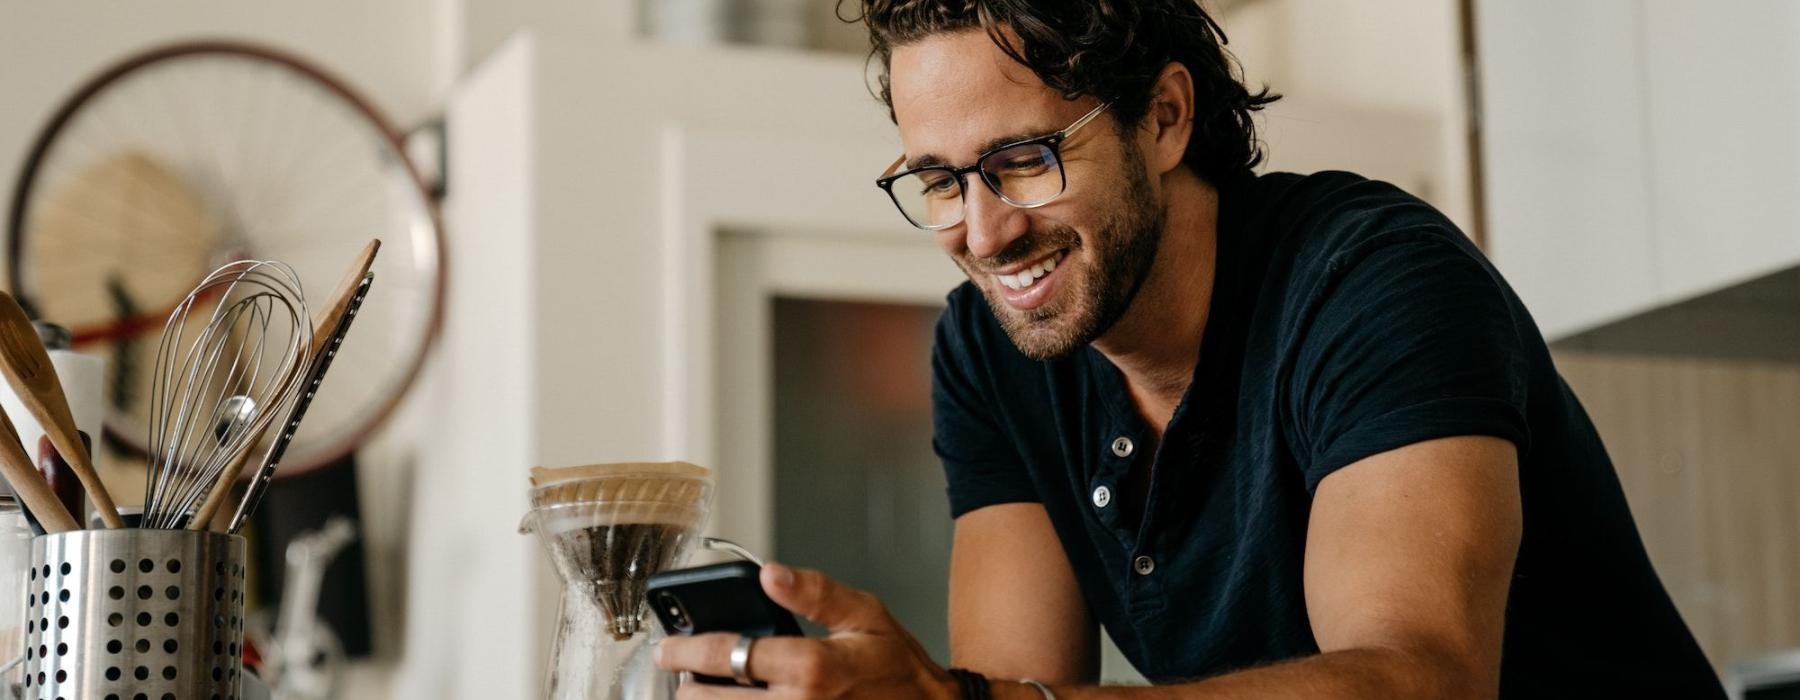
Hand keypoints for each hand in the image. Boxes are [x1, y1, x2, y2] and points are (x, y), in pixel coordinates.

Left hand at [655, 561, 959, 698]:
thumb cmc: (897, 665)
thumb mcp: (865, 614)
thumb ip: (816, 592)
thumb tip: (769, 573)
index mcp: (812, 667)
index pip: (731, 654)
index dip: (688, 649)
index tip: (668, 647)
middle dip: (689, 686)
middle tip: (679, 676)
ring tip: (698, 695)